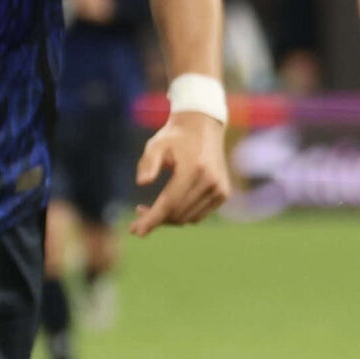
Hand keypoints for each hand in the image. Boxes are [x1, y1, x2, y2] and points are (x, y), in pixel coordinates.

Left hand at [128, 111, 230, 234]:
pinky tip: (169, 206)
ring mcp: (219, 188)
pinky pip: (197, 216)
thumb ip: (147, 162)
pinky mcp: (223, 193)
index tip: (135, 231)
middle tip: (137, 214)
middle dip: (155, 219)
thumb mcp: (156, 144)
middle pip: (177, 213)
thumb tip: (142, 183)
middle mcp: (210, 181)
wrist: (203, 127)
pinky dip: (181, 215)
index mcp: (194, 168)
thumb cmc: (174, 137)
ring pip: (187, 218)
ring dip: (167, 219)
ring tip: (149, 209)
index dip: (151, 219)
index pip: (170, 203)